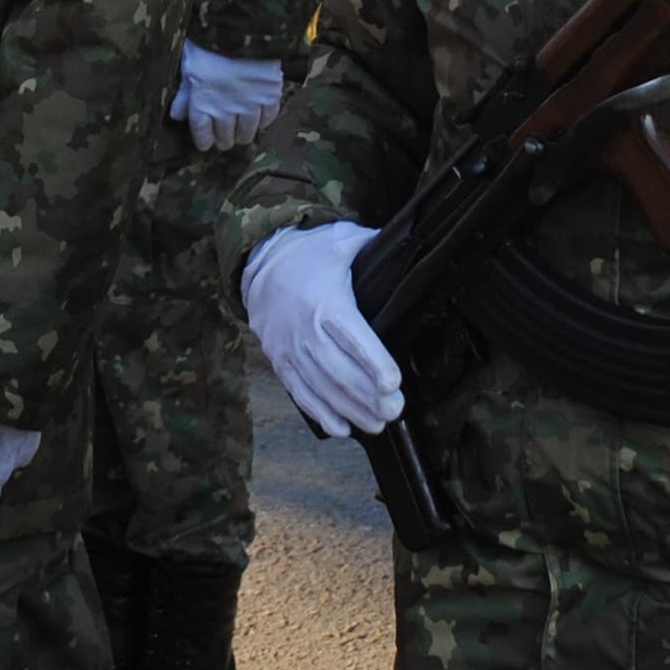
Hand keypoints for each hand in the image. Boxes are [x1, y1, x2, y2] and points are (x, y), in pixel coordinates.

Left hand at [171, 43, 286, 152]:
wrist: (242, 31)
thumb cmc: (208, 45)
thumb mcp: (190, 66)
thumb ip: (185, 94)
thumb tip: (176, 116)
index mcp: (202, 103)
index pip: (202, 133)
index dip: (204, 141)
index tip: (206, 144)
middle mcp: (225, 110)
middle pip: (225, 137)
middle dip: (224, 140)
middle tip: (225, 139)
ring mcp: (249, 105)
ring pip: (247, 132)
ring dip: (243, 135)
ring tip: (243, 135)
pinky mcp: (270, 97)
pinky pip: (268, 118)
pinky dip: (264, 122)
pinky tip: (260, 121)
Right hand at [242, 221, 402, 438]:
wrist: (258, 263)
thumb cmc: (309, 254)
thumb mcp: (341, 240)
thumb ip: (373, 246)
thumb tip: (411, 248)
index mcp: (325, 301)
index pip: (351, 337)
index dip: (373, 362)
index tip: (392, 383)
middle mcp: (305, 329)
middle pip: (337, 370)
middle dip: (366, 395)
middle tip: (393, 411)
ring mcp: (289, 348)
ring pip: (321, 386)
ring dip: (349, 409)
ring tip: (376, 424)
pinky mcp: (279, 361)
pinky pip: (299, 392)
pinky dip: (320, 413)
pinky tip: (342, 428)